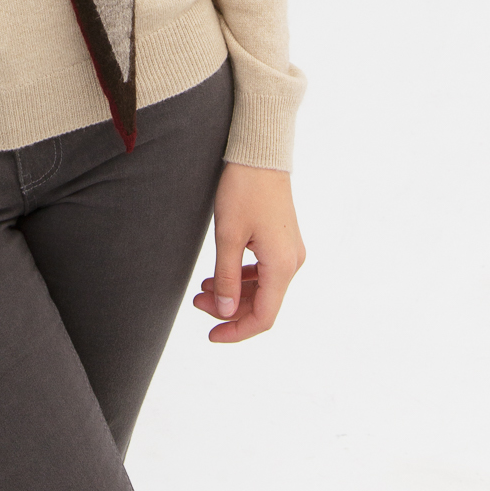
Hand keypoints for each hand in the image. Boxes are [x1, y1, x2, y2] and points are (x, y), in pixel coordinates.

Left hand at [192, 160, 304, 342]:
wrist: (261, 154)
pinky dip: (243, 278)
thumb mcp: (228, 236)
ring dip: (234, 293)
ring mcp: (290, 252)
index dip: (237, 331)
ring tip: (202, 290)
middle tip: (197, 302)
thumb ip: (227, 278)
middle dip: (229, 309)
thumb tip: (226, 312)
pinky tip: (220, 275)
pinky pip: (265, 272)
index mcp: (282, 266)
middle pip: (263, 304)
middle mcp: (292, 263)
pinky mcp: (283, 241)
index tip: (211, 336)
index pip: (263, 317)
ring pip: (263, 289)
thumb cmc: (243, 190)